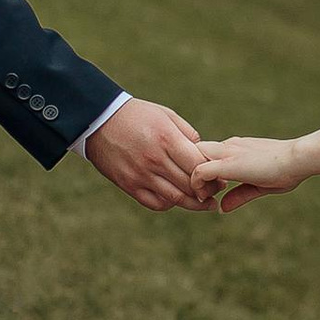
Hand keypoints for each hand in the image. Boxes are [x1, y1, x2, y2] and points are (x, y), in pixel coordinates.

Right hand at [84, 97, 207, 210]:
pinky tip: (176, 199)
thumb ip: (188, 135)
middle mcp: (154, 159)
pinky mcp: (128, 185)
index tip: (221, 178)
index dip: (214, 175)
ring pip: (175, 199)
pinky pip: (155, 203)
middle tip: (216, 192)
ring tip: (204, 203)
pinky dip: (169, 204)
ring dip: (193, 204)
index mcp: (167, 139)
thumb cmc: (137, 115)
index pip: (199, 166)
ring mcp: (140, 174)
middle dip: (208, 192)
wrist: (98, 120)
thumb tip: (204, 155)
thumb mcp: (166, 115)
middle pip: (190, 185)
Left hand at [191, 133, 307, 209]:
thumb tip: (222, 208)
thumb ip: (238, 194)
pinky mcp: (227, 164)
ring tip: (202, 197)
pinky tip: (206, 198)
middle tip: (201, 193)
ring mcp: (226, 153)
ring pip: (192, 159)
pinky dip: (196, 185)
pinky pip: (198, 171)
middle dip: (191, 171)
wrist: (298, 158)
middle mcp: (228, 146)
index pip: (206, 153)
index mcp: (235, 147)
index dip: (203, 170)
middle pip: (194, 152)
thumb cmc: (287, 170)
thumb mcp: (259, 186)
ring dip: (192, 178)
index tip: (210, 190)